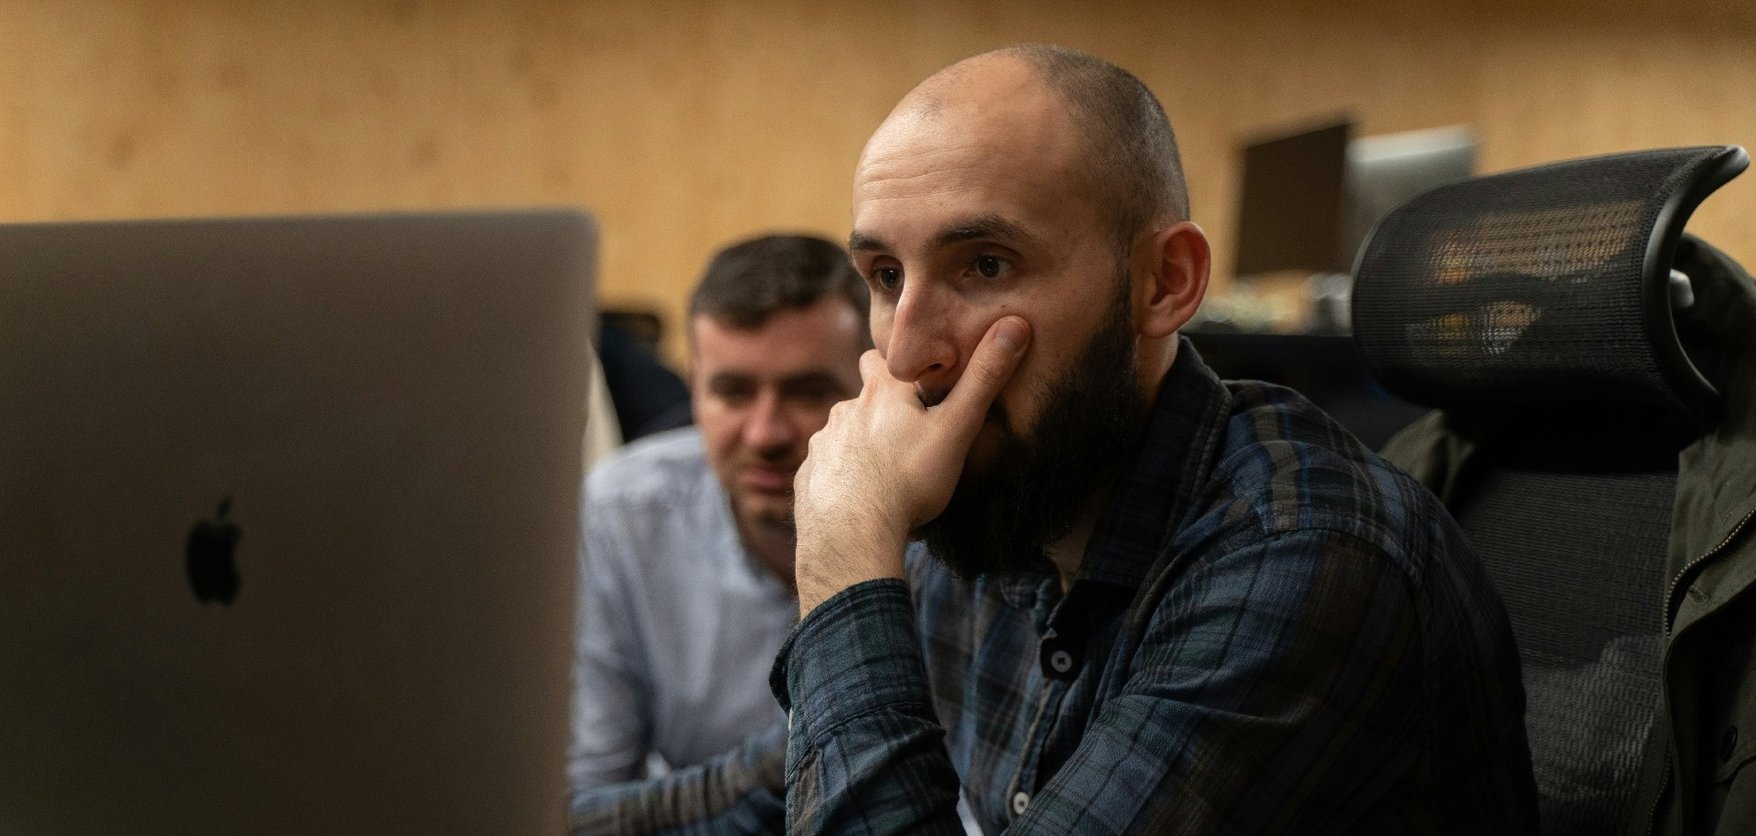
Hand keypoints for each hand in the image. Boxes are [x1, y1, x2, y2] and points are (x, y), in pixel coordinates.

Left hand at [792, 316, 1030, 615]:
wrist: (851, 534)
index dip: (897, 370)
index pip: (880, 360)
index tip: (914, 385)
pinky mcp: (807, 478)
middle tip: (905, 437)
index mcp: (880, 393)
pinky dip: (842, 481)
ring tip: (886, 478)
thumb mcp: (956, 429)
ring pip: (842, 436)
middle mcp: (844, 410)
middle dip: (879, 412)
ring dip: (860, 450)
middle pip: (860, 400)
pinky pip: (827, 472)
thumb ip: (983, 380)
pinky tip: (860, 503)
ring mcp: (821, 445)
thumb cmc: (908, 479)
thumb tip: (1015, 325)